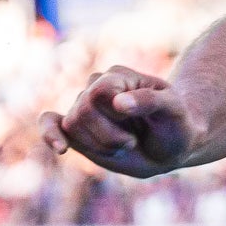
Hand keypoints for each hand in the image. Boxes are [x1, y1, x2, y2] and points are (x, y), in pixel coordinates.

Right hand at [41, 67, 199, 177]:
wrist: (172, 145)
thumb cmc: (175, 123)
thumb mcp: (174, 110)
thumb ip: (149, 101)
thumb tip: (118, 102)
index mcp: (118, 77)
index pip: (99, 92)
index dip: (115, 114)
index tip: (136, 122)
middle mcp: (96, 89)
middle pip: (83, 111)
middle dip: (109, 136)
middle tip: (132, 141)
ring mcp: (84, 109)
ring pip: (73, 126)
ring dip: (101, 146)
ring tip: (124, 145)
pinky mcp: (76, 130)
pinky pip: (50, 123)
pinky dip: (50, 134)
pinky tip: (61, 149)